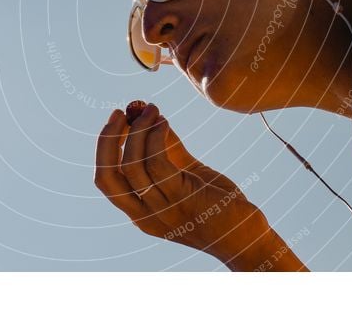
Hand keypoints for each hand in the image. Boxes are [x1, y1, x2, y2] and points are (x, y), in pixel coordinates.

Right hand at [94, 103, 290, 269]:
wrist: (247, 240)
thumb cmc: (218, 207)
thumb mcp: (188, 177)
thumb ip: (169, 152)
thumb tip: (151, 119)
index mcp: (141, 215)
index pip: (106, 181)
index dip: (105, 148)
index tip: (117, 121)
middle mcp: (146, 216)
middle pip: (108, 175)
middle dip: (108, 139)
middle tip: (121, 111)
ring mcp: (163, 210)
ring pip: (133, 165)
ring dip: (139, 131)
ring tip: (152, 110)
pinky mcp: (184, 199)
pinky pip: (159, 163)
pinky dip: (156, 137)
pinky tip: (164, 123)